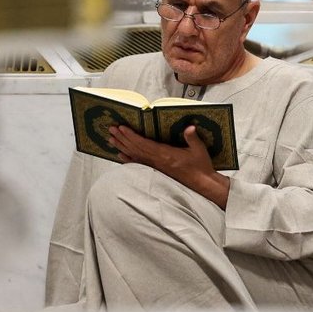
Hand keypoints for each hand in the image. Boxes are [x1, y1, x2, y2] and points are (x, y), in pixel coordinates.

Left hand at [108, 124, 229, 208]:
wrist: (201, 183)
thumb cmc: (200, 166)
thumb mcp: (199, 150)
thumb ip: (192, 138)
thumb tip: (190, 127)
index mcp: (165, 154)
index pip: (144, 143)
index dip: (132, 135)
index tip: (122, 128)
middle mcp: (157, 161)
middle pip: (135, 148)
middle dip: (122, 138)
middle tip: (111, 129)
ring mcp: (155, 167)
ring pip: (135, 155)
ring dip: (122, 147)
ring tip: (111, 139)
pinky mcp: (157, 171)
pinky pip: (139, 164)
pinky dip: (128, 159)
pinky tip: (120, 156)